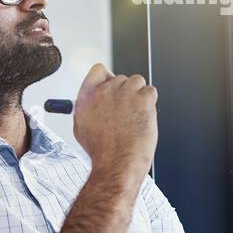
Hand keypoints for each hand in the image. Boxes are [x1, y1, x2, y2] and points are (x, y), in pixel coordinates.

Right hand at [72, 63, 157, 179]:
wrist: (116, 162)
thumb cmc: (101, 150)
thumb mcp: (81, 126)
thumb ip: (87, 107)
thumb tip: (94, 101)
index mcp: (88, 96)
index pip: (99, 71)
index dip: (107, 78)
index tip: (111, 87)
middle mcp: (105, 91)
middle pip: (121, 78)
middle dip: (125, 92)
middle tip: (125, 110)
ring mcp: (125, 93)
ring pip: (137, 82)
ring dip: (138, 95)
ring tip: (134, 114)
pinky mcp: (143, 99)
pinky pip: (150, 91)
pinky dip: (149, 102)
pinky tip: (143, 117)